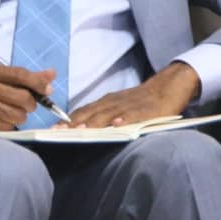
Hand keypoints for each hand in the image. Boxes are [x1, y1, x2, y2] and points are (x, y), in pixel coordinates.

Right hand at [0, 65, 55, 131]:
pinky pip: (11, 126)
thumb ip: (26, 76)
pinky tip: (2, 119)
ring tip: (10, 111)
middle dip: (31, 103)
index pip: (21, 75)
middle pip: (24, 98)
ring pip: (21, 115)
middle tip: (24, 103)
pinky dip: (11, 124)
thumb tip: (52, 74)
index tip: (48, 89)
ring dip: (21, 115)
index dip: (38, 82)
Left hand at [66, 62, 200, 127]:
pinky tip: (117, 124)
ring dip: (94, 122)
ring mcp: (128, 105)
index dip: (67, 120)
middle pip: (90, 113)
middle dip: (74, 123)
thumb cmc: (139, 101)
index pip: (82, 111)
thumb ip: (101, 115)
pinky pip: (134, 115)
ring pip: (108, 114)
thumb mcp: (117, 105)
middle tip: (59, 132)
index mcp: (105, 102)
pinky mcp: (146, 110)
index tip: (53, 129)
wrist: (167, 88)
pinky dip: (125, 119)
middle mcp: (113, 102)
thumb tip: (80, 128)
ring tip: (82, 130)